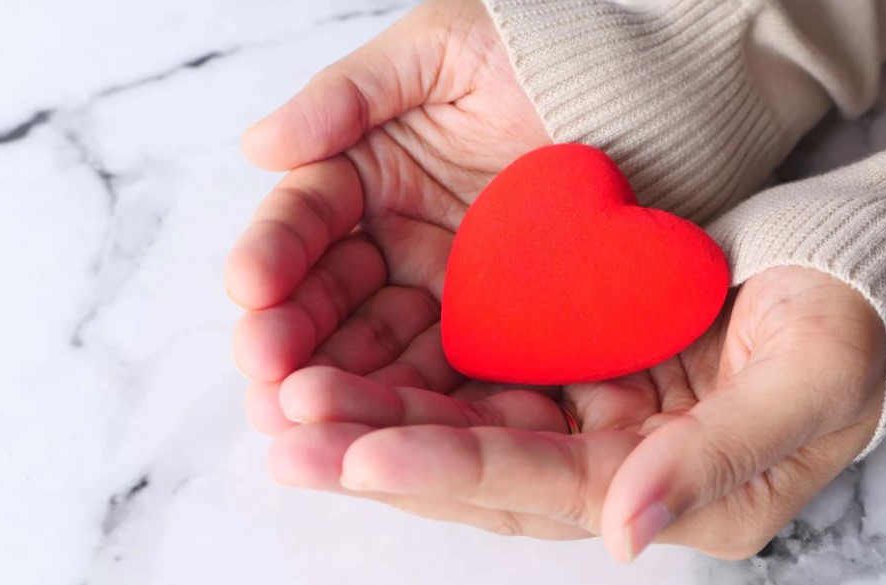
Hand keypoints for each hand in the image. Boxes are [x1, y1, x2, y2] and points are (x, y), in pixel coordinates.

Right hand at [227, 0, 548, 430]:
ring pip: (380, 346)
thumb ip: (345, 98)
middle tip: (264, 369)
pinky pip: (452, 371)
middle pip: (329, 297)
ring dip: (340, 383)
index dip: (273, 251)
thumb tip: (257, 145)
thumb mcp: (432, 54)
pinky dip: (418, 403)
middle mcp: (394, 241)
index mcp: (366, 176)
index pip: (306, 219)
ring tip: (303, 413)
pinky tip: (387, 429)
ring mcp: (444, 292)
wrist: (637, 87)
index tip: (249, 286)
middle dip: (291, 333)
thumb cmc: (529, 52)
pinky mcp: (496, 331)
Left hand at [262, 266, 885, 560]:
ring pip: (458, 423)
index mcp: (666, 485)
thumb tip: (628, 533)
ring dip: (373, 413)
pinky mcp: (558, 369)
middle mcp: (607, 465)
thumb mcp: (810, 383)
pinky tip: (341, 360)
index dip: (449, 467)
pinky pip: (471, 379)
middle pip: (476, 467)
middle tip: (286, 433)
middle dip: (378, 451)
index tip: (361, 454)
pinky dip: (406, 374)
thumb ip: (720, 458)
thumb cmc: (842, 326)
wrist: (835, 268)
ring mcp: (577, 417)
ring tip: (287, 399)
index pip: (537, 485)